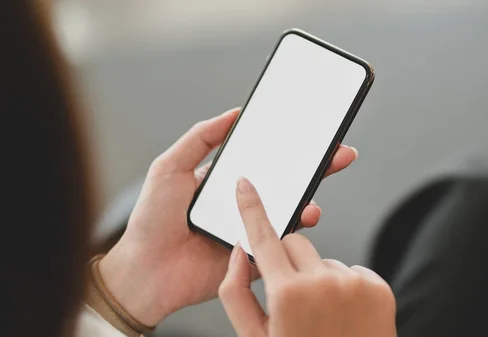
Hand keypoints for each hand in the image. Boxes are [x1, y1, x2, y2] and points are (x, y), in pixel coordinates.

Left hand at [99, 108, 358, 325]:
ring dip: (310, 195)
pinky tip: (305, 214)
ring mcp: (251, 228)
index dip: (288, 146)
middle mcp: (243, 203)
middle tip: (338, 152)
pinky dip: (298, 228)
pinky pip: (283, 240)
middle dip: (314, 167)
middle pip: (286, 182)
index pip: (264, 159)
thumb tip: (234, 113)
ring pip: (290, 210)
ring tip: (320, 179)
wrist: (146, 271)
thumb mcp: (170, 167)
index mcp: (227, 181)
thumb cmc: (151, 221)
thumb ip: (201, 138)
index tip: (310, 131)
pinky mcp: (255, 254)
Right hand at [219, 177, 396, 336]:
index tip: (245, 184)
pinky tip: (345, 316)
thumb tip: (238, 254)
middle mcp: (323, 282)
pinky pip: (351, 270)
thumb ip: (236, 293)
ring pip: (324, 259)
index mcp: (287, 295)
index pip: (263, 238)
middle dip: (287, 261)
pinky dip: (344, 286)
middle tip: (291, 297)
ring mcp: (354, 283)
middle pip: (294, 243)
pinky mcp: (378, 286)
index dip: (251, 208)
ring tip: (324, 317)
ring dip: (318, 279)